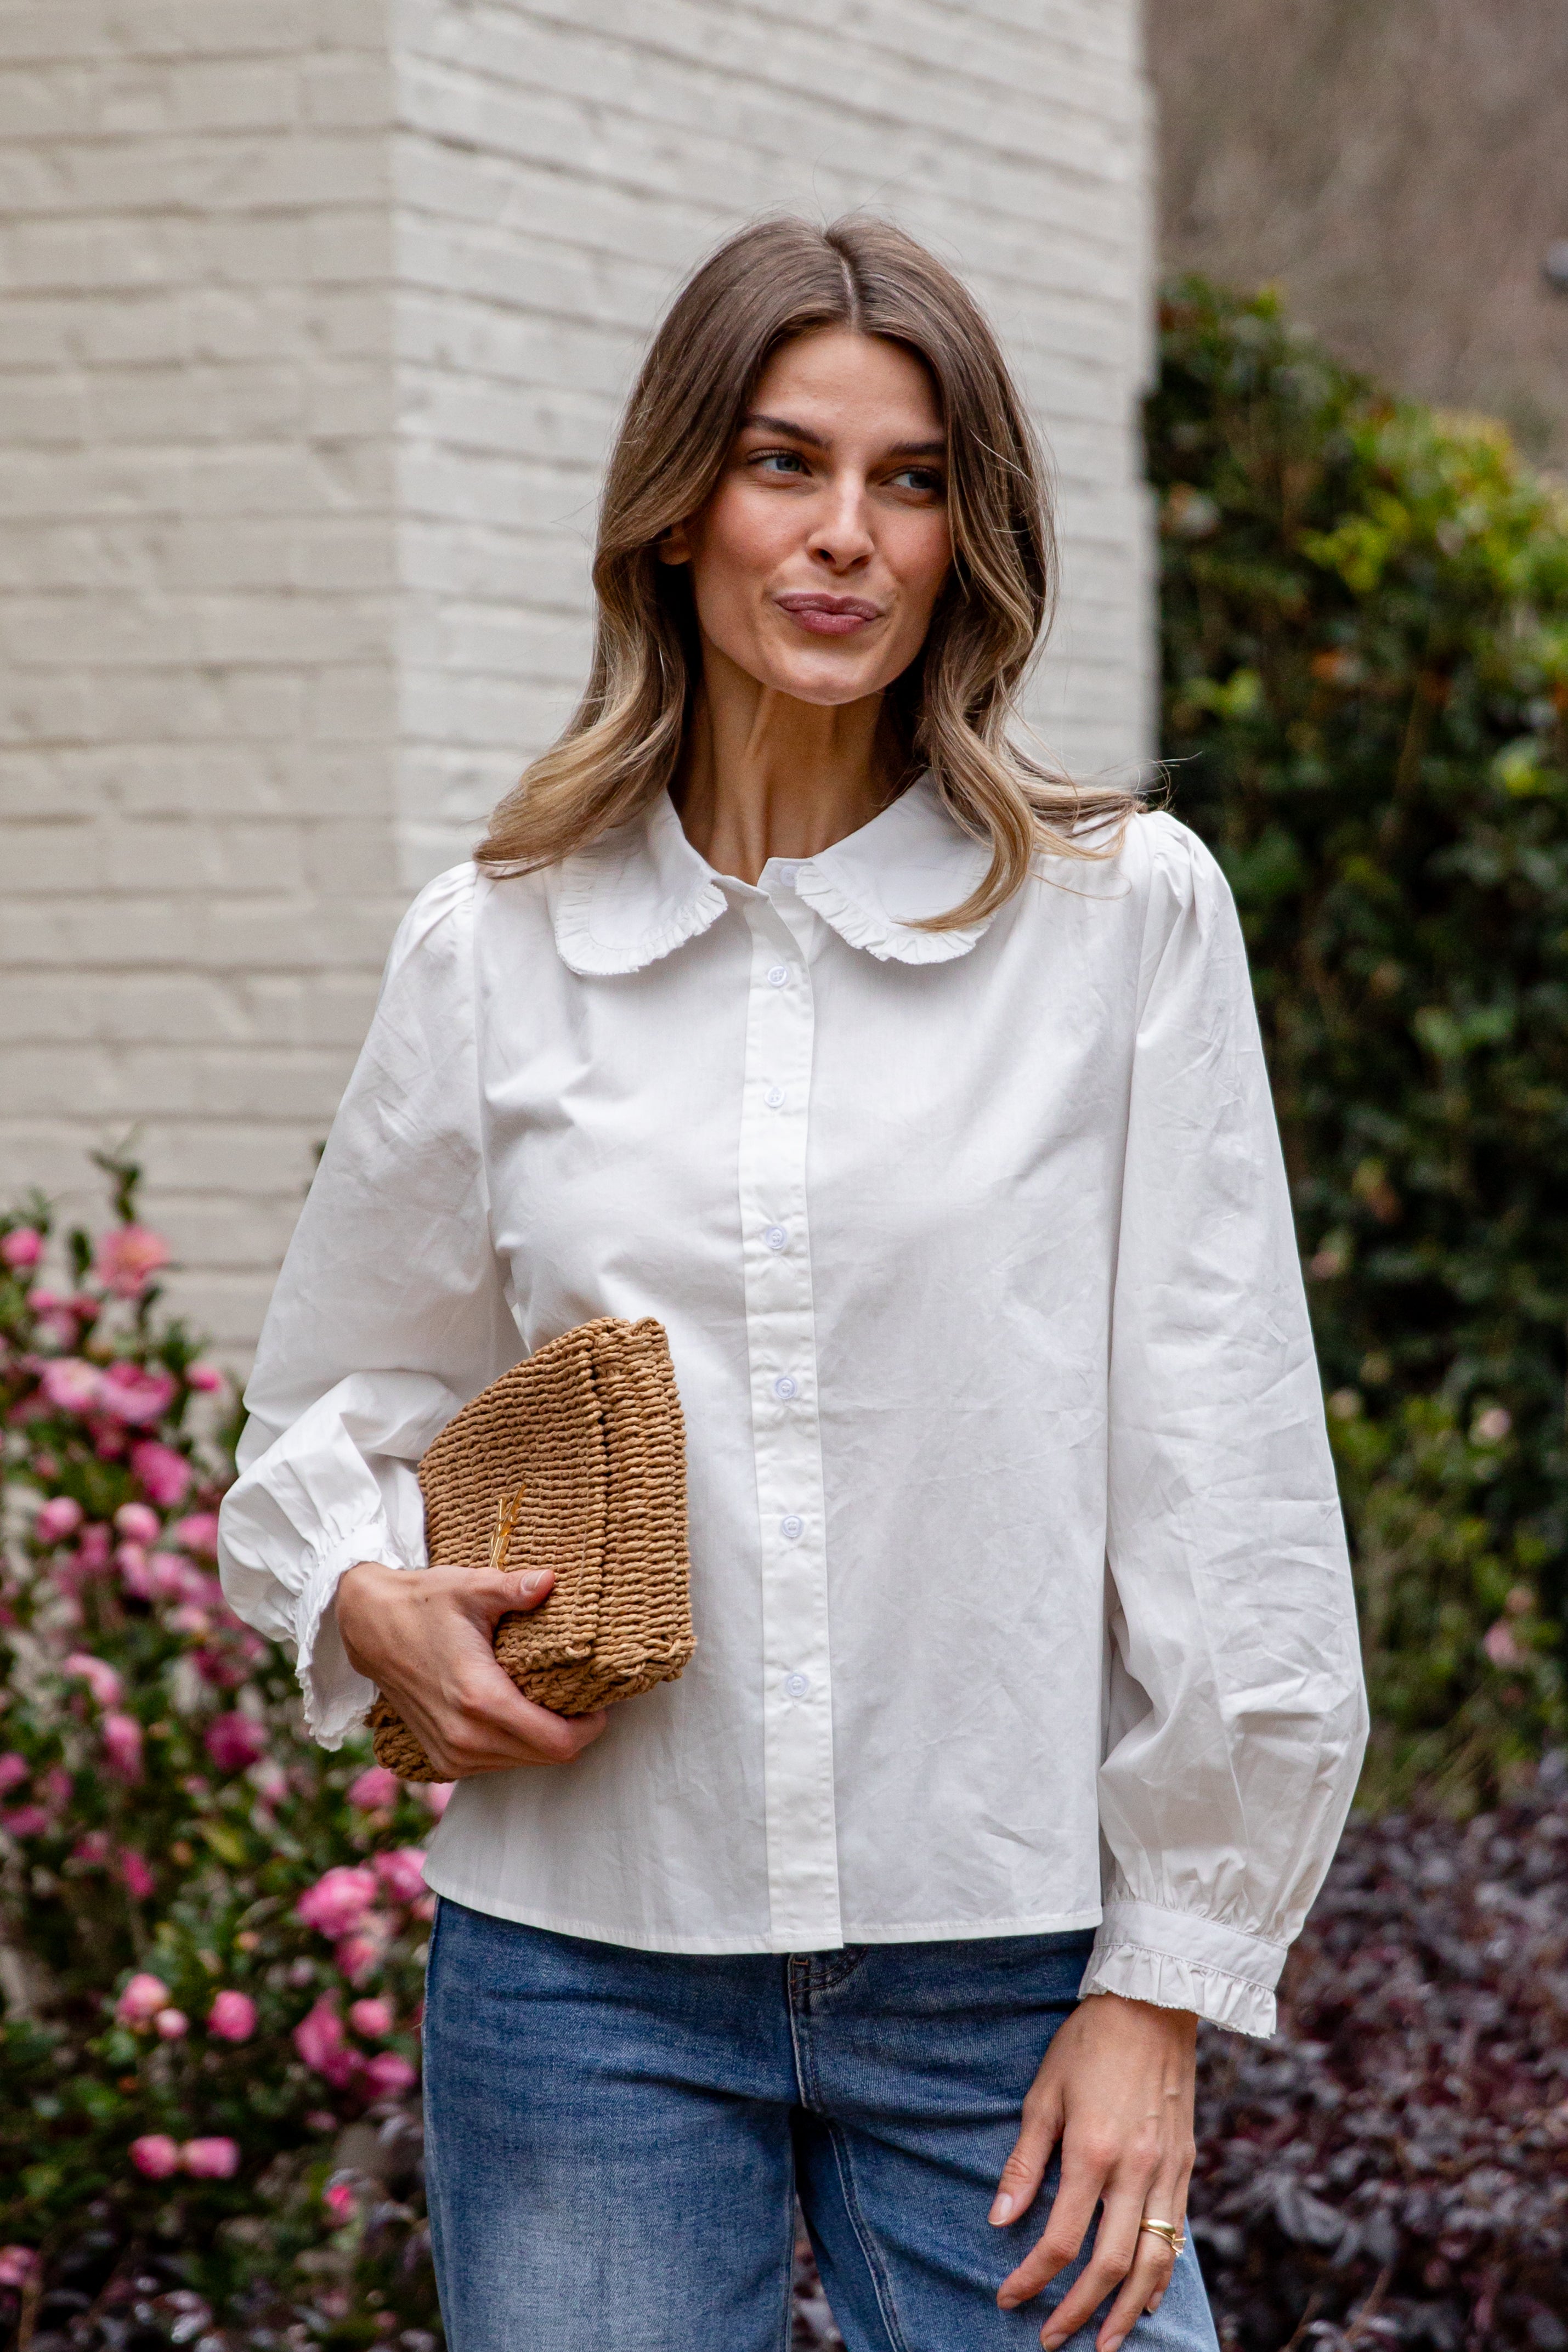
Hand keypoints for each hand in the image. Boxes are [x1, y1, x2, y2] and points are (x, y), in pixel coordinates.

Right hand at [336, 1560, 607, 1779]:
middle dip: (573, 1732)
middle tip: (583, 1700)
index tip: (600, 1702)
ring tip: (552, 1702)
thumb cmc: (422, 1603)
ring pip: (523, 1764)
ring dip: (543, 1740)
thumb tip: (552, 1581)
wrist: (368, 1627)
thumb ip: (515, 1589)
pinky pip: (496, 1765)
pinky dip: (516, 1746)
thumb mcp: (471, 1587)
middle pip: (546, 1757)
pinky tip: (519, 1713)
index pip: (556, 1741)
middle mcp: (465, 1738)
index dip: (590, 1727)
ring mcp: (450, 1755)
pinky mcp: (440, 1761)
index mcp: (480, 1699)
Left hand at [991, 1992, 1196, 2351]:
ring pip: (1153, 2262)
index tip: (1009, 2298)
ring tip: (1105, 2341)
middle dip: (1079, 2311)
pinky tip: (1146, 2296)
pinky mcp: (1186, 2165)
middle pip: (1110, 2265)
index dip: (1033, 2278)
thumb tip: (1000, 2221)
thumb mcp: (1044, 2093)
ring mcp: (1167, 2171)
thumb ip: (1025, 2161)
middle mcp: (1136, 2169)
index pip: (1061, 2239)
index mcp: (1093, 2151)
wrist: (1152, 2003)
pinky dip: (1161, 2274)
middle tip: (1051, 2339)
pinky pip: (1177, 2235)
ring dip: (1128, 2310)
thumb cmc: (1088, 2042)